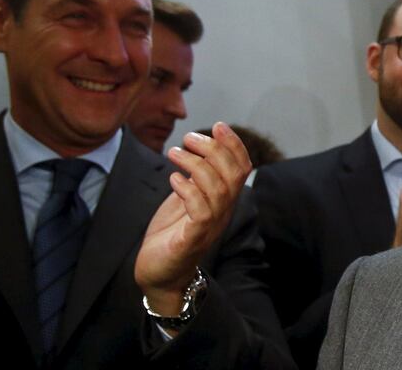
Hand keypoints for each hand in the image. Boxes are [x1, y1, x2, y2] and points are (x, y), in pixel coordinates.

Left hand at [134, 122, 250, 322]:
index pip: (242, 168)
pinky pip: (201, 212)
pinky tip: (172, 180)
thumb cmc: (172, 234)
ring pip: (218, 190)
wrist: (159, 275)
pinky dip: (188, 191)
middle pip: (233, 175)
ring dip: (196, 165)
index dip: (234, 145)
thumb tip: (198, 147)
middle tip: (189, 138)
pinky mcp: (192, 240)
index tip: (218, 125)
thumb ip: (196, 177)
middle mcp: (222, 213)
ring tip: (174, 152)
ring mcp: (209, 227)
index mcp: (223, 200)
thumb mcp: (185, 198)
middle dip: (214, 149)